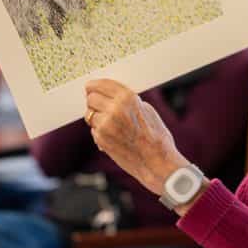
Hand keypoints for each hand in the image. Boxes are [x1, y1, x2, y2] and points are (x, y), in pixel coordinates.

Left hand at [84, 79, 187, 195]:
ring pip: (89, 114)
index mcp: (127, 98)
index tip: (91, 87)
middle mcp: (114, 109)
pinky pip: (94, 129)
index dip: (94, 86)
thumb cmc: (157, 137)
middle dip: (94, 102)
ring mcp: (105, 125)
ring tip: (111, 124)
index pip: (102, 84)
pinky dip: (100, 131)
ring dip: (97, 117)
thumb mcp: (147, 110)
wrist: (157, 162)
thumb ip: (128, 101)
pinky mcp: (100, 139)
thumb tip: (112, 96)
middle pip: (91, 98)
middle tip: (100, 106)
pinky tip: (114, 136)